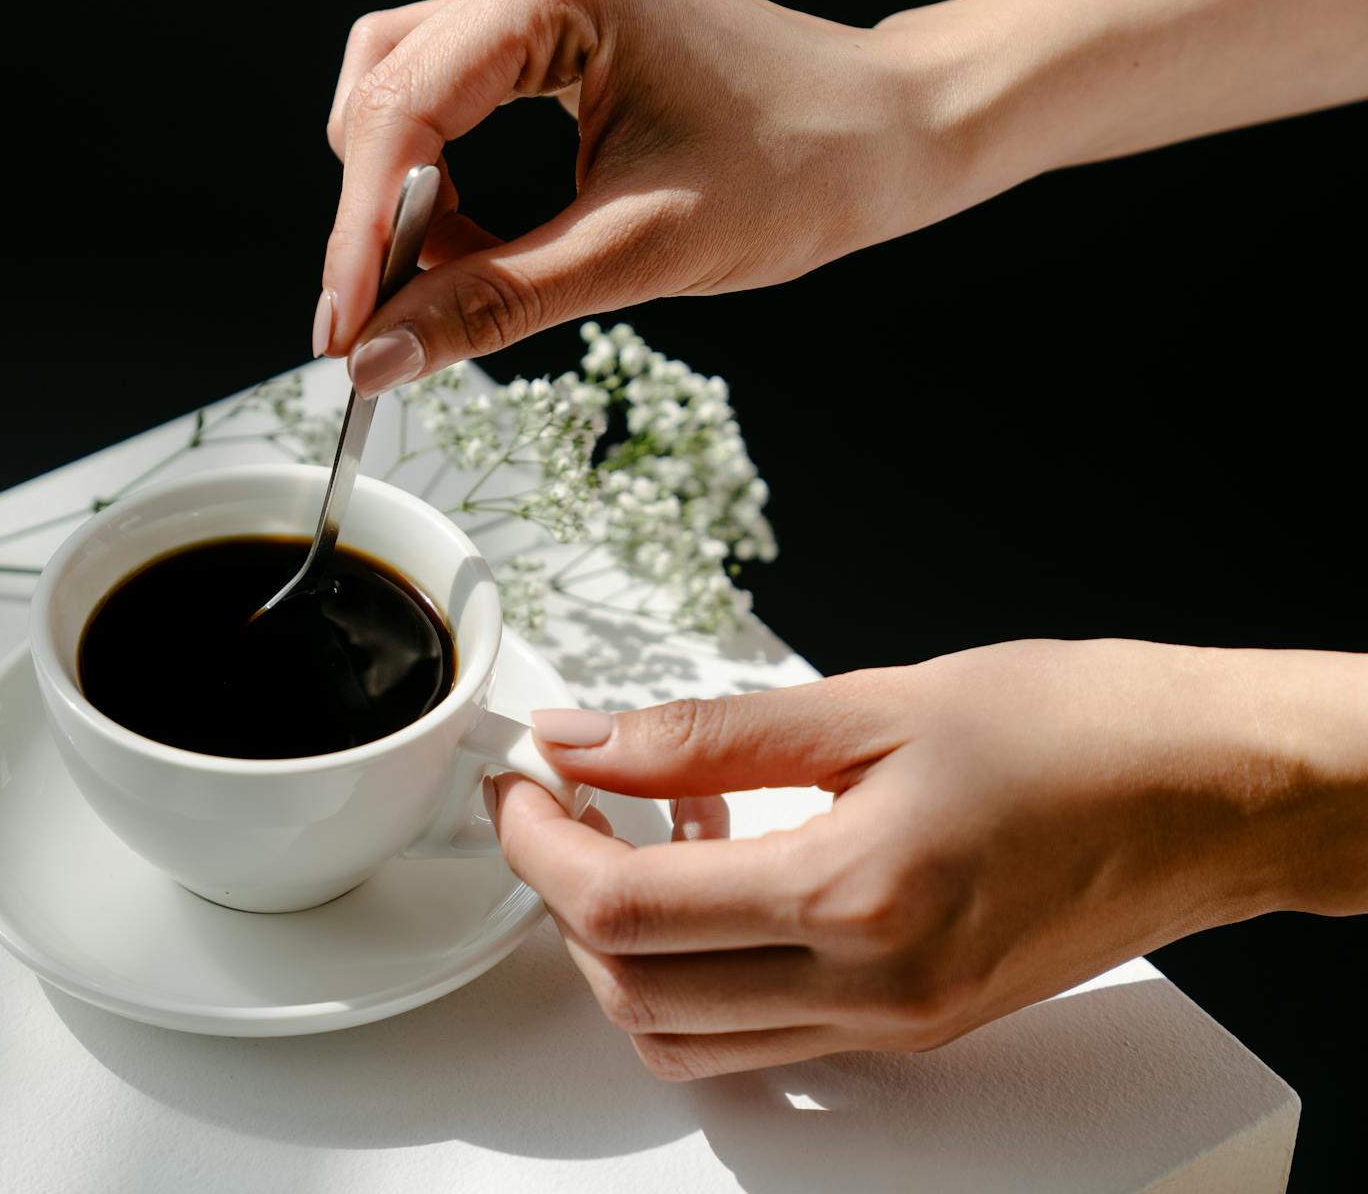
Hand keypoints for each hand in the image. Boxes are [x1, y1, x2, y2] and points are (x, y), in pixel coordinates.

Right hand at [316, 0, 955, 392]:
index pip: (403, 109)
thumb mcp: (635, 252)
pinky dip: (449, 183)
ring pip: (406, 95)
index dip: (360, 231)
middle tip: (385, 320)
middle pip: (385, 91)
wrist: (890, 136)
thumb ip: (494, 303)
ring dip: (409, 199)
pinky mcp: (554, 30)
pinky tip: (485, 244)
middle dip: (377, 214)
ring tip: (451, 282)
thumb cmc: (800, 171)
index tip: (345, 331)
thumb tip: (378, 357)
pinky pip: (453, 102)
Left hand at [491, 638, 1367, 1079]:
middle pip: (636, 990)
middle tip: (553, 804)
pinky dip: (700, 970)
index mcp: (858, 900)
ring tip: (632, 835)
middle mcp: (872, 992)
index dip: (538, 844)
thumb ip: (708, 733)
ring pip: (687, 1034)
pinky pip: (760, 1032)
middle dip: (560, 898)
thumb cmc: (1078, 728)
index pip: (626, 910)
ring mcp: (893, 1024)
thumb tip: (586, 739)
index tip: (519, 781)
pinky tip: (718, 871)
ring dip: (621, 947)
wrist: (1215, 792)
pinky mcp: (914, 1024)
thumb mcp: (876, 700)